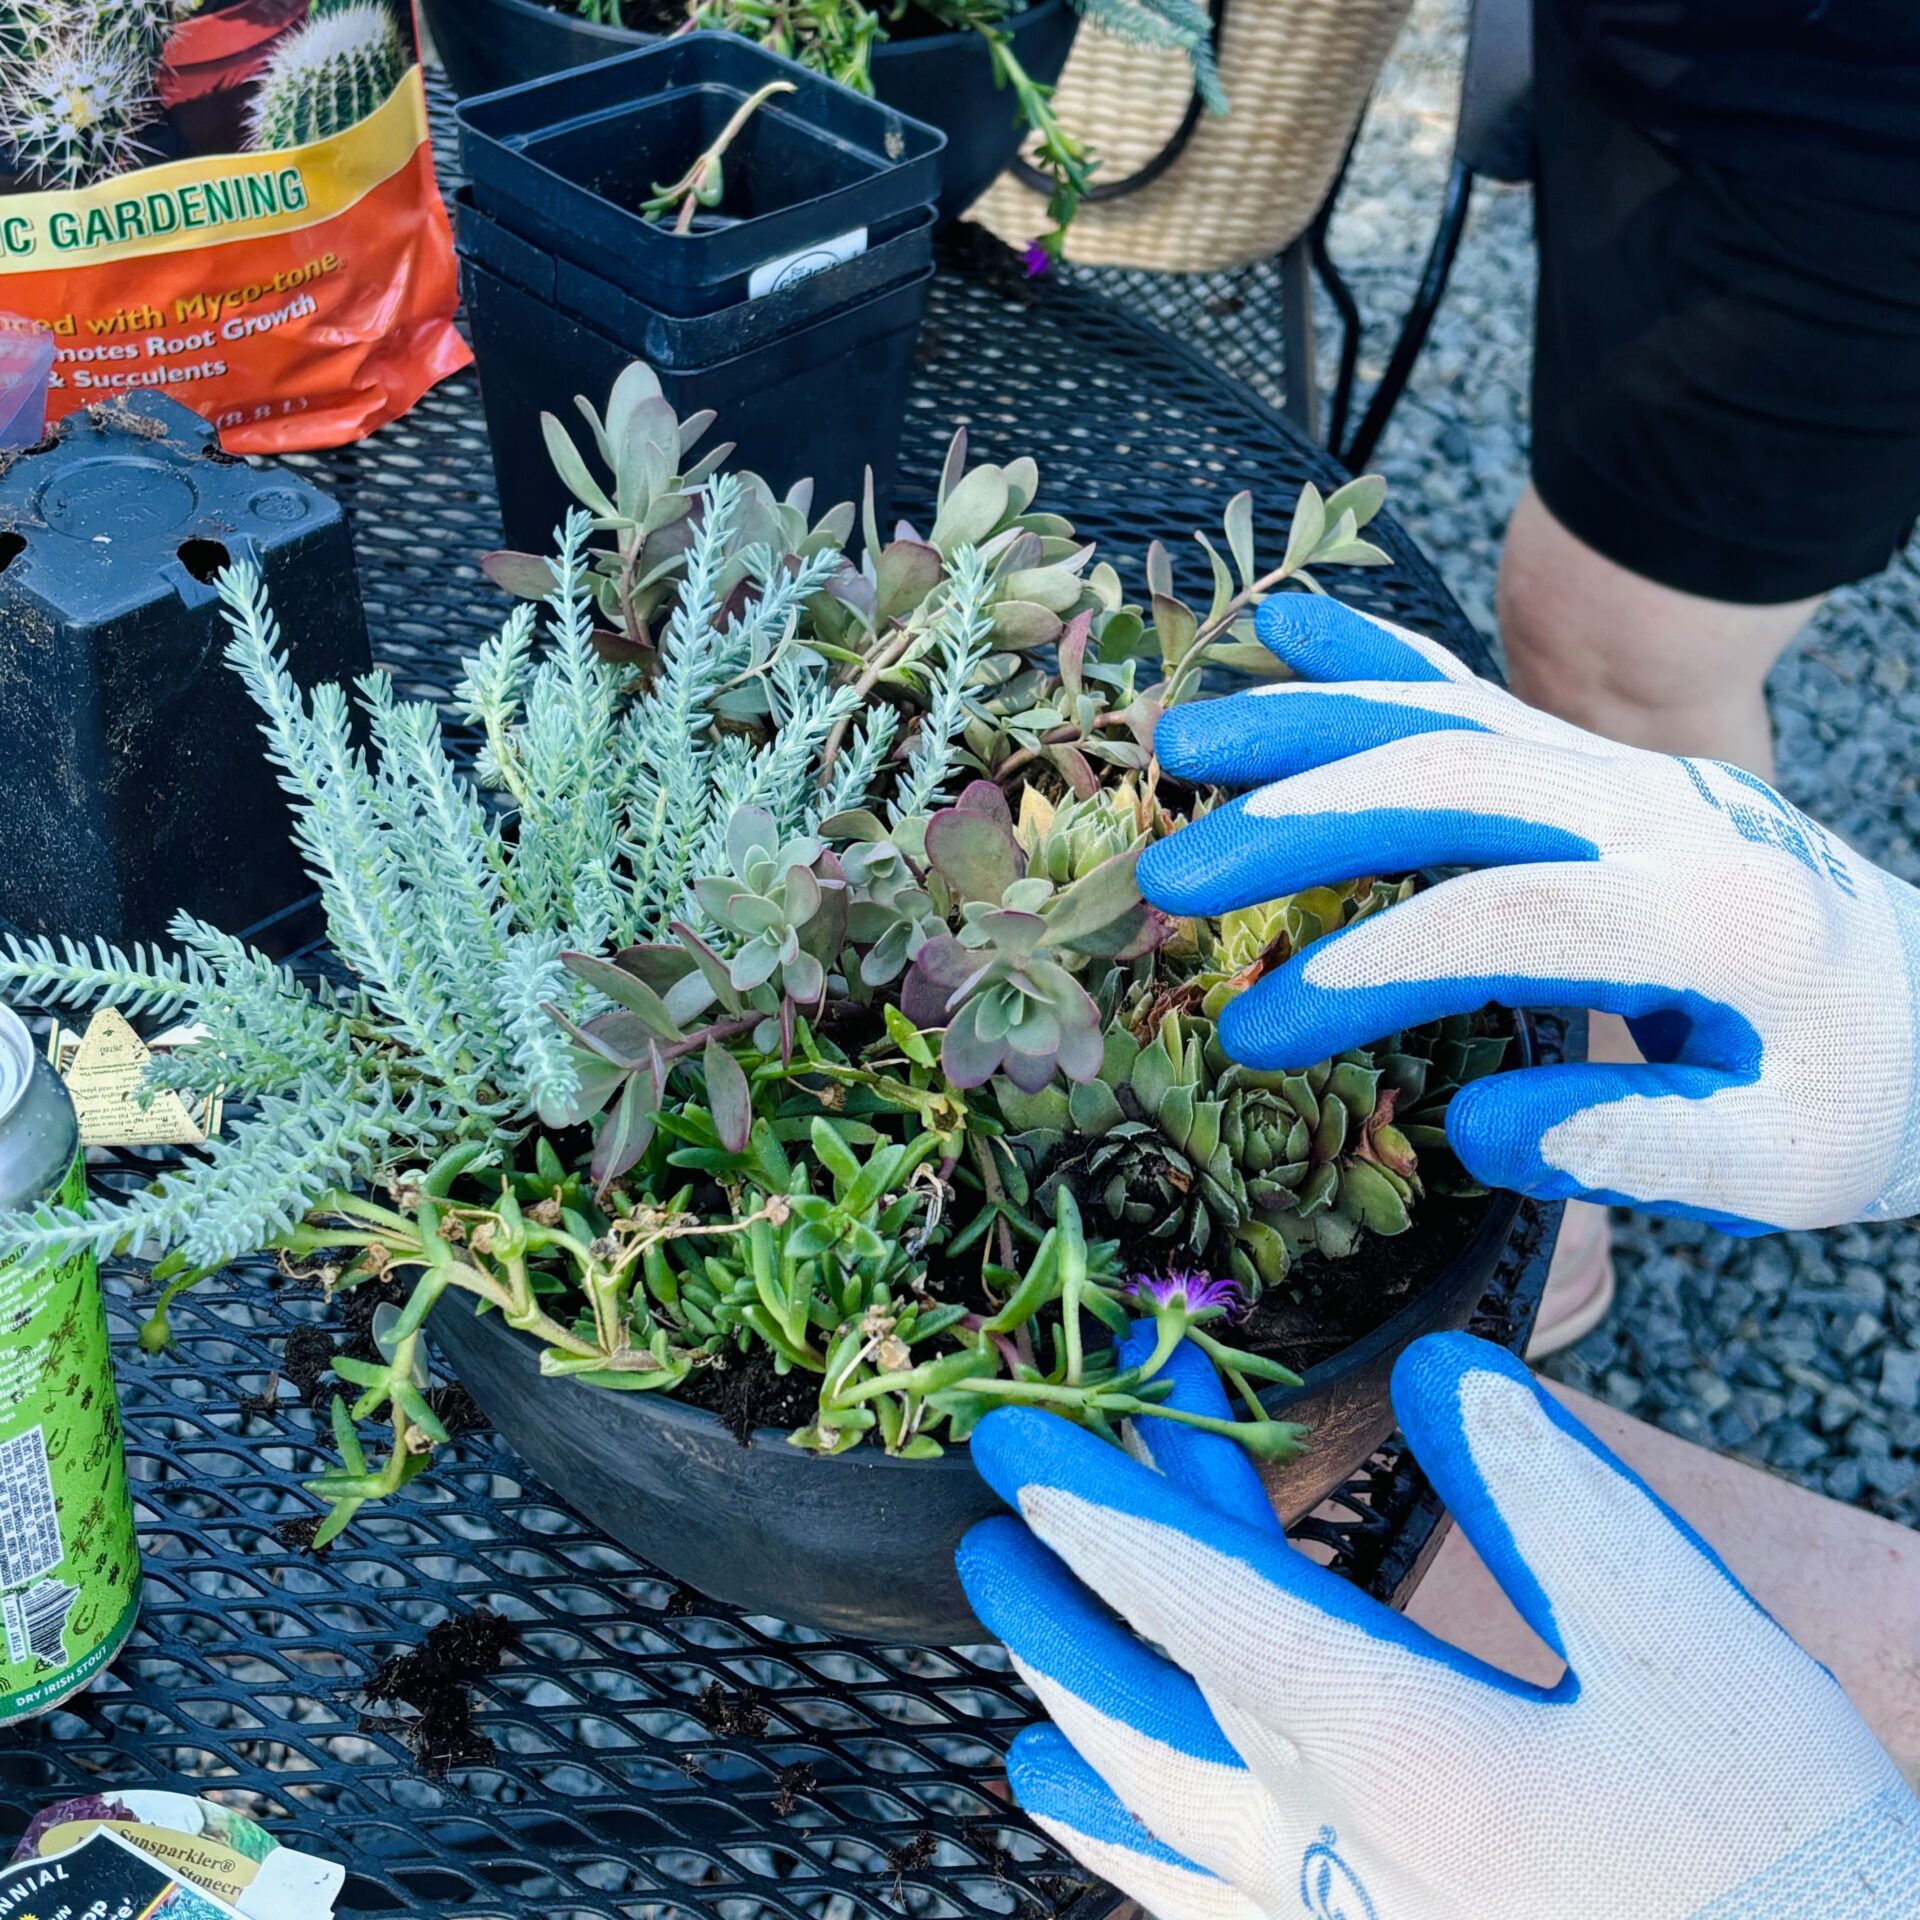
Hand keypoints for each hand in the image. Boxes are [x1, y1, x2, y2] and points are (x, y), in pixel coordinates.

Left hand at [958, 1331, 1919, 1919]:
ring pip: (1153, 1824)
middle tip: (991, 1530)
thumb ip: (1552, 1496)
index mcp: (1403, 1746)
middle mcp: (1336, 1852)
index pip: (1199, 1601)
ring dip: (1081, 1725)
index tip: (1012, 1440)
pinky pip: (1199, 1912)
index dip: (1096, 1507)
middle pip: (1146, 1707)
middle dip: (1060, 1608)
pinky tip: (1104, 1829)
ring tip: (1018, 1686)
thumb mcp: (1695, 1647)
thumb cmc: (1780, 1850)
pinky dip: (1130, 1854)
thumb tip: (1433, 1377)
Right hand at [1136, 596, 1919, 1233]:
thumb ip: (1644, 1145)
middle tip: (1173, 872)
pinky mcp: (1599, 764)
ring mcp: (1627, 771)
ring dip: (1307, 719)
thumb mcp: (1784, 1165)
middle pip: (1458, 782)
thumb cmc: (1853, 1095)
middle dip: (1301, 820)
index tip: (1257, 1028)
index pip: (1514, 921)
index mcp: (1711, 919)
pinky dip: (1375, 658)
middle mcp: (1663, 813)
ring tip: (1181, 739)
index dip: (1375, 968)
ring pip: (1449, 714)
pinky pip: (1473, 693)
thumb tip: (1477, 1125)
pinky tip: (1283, 628)